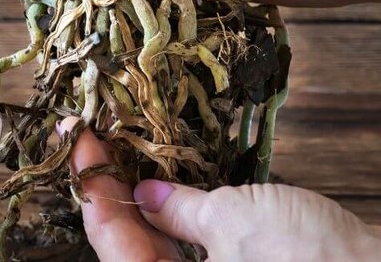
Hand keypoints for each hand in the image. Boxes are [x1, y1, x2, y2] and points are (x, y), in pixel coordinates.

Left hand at [62, 119, 379, 261]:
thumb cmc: (309, 261)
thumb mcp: (234, 224)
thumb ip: (180, 211)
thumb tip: (146, 195)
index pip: (109, 236)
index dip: (90, 181)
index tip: (77, 138)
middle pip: (124, 242)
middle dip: (105, 188)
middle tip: (91, 138)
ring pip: (152, 244)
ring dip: (133, 197)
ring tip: (119, 148)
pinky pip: (185, 246)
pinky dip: (169, 212)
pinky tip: (164, 177)